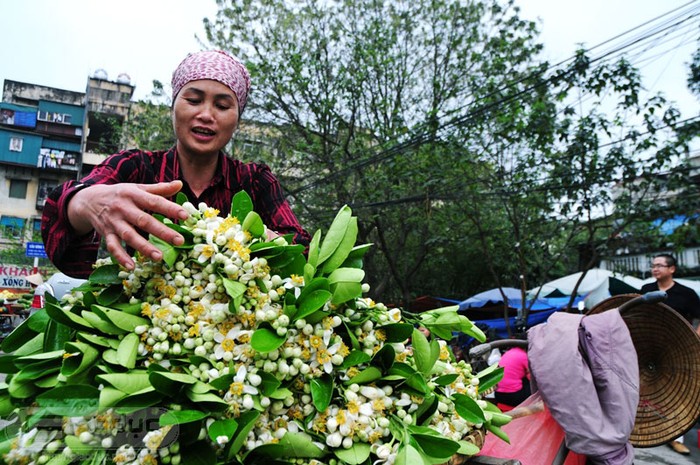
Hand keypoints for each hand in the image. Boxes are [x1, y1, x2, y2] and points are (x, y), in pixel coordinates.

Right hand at [67, 181, 188, 269]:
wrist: (90, 200)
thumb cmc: (121, 194)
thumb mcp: (138, 188)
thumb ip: (159, 189)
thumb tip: (180, 184)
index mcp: (134, 195)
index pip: (154, 201)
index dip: (170, 208)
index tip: (185, 216)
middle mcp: (123, 208)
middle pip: (144, 221)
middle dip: (162, 231)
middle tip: (179, 241)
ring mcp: (114, 222)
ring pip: (129, 236)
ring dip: (144, 247)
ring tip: (159, 257)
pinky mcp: (106, 234)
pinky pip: (112, 246)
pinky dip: (121, 257)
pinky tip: (132, 267)